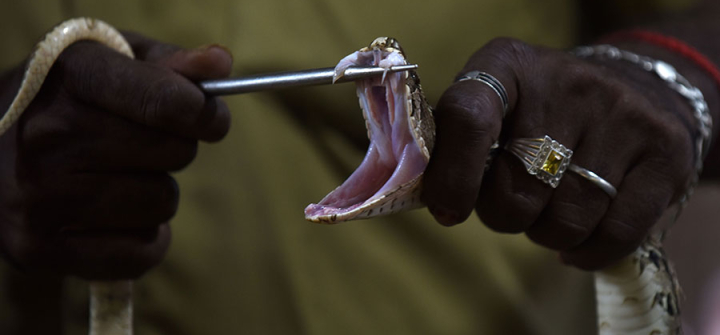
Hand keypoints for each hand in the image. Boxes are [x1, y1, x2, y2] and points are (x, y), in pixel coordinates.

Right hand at [0, 32, 232, 278]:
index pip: (167, 101)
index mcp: (69, 77)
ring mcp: (38, 196)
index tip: (208, 118)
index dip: (204, 113)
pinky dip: (144, 239)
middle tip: (144, 145)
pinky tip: (114, 216)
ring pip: (162, 203)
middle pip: (175, 152)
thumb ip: (169, 63)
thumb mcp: (111, 62)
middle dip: (175, 148)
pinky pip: (141, 254)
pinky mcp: (37, 247)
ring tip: (117, 177)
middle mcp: (48, 135)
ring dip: (157, 193)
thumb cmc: (66, 100)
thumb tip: (221, 65)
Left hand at [421, 38, 698, 269]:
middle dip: (503, 214)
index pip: (468, 118)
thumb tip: (437, 203)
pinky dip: (588, 251)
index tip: (447, 211)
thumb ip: (457, 143)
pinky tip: (578, 241)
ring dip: (545, 234)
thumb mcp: (493, 107)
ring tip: (548, 210)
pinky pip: (616, 233)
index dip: (452, 176)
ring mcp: (623, 114)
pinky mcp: (666, 151)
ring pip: (566, 220)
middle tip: (512, 202)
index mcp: (507, 65)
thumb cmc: (540, 113)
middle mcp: (568, 83)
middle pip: (516, 189)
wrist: (635, 90)